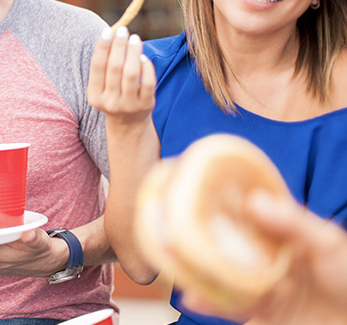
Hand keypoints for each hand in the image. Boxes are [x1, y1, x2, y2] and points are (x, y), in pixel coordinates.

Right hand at [87, 26, 155, 127]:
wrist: (128, 123)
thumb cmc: (113, 94)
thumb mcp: (102, 85)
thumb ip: (105, 64)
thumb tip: (112, 34)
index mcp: (94, 95)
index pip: (97, 66)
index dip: (102, 47)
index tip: (108, 31)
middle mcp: (110, 102)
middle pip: (115, 68)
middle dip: (119, 46)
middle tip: (123, 30)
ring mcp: (128, 105)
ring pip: (132, 74)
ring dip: (133, 52)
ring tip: (135, 39)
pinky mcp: (146, 105)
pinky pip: (148, 82)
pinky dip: (146, 67)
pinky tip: (143, 57)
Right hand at [183, 192, 346, 324]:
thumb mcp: (328, 242)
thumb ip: (291, 223)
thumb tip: (253, 202)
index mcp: (279, 228)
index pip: (241, 207)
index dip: (214, 195)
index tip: (185, 181)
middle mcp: (264, 253)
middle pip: (222, 241)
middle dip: (192, 233)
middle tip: (166, 222)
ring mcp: (261, 283)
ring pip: (220, 272)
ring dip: (194, 266)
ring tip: (169, 256)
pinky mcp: (261, 312)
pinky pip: (230, 306)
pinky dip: (210, 302)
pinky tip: (193, 296)